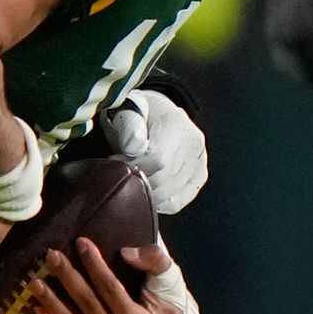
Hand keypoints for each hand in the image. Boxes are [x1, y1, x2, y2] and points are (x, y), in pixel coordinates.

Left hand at [29, 239, 185, 313]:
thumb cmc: (170, 306)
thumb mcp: (170, 281)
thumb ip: (154, 261)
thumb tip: (126, 251)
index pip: (110, 289)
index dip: (94, 265)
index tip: (81, 242)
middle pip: (87, 304)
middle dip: (67, 277)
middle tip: (51, 255)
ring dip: (51, 302)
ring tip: (35, 281)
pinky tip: (38, 308)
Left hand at [100, 90, 207, 213]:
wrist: (158, 114)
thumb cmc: (137, 113)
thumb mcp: (128, 110)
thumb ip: (129, 126)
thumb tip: (134, 147)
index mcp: (177, 124)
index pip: (157, 159)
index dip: (132, 167)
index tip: (113, 165)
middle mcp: (194, 144)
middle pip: (163, 179)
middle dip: (136, 182)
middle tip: (119, 177)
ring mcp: (199, 163)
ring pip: (169, 195)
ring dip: (145, 194)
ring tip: (130, 182)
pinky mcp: (199, 178)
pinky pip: (176, 203)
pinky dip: (157, 203)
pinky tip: (144, 191)